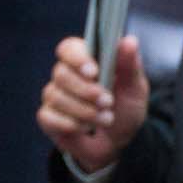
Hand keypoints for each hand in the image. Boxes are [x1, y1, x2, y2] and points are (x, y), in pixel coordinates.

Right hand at [37, 35, 146, 173]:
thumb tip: (129, 40)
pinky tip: (85, 129)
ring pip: (57, 97)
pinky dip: (70, 125)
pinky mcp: (47, 117)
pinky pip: (49, 117)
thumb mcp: (134, 87)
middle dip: (86, 91)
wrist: (121, 142)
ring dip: (84, 112)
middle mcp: (65, 75)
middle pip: (61, 74)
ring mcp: (54, 96)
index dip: (77, 58)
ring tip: (105, 119)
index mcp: (84, 60)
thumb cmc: (126, 108)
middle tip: (108, 102)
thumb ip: (130, 64)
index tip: (93, 72)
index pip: (68, 48)